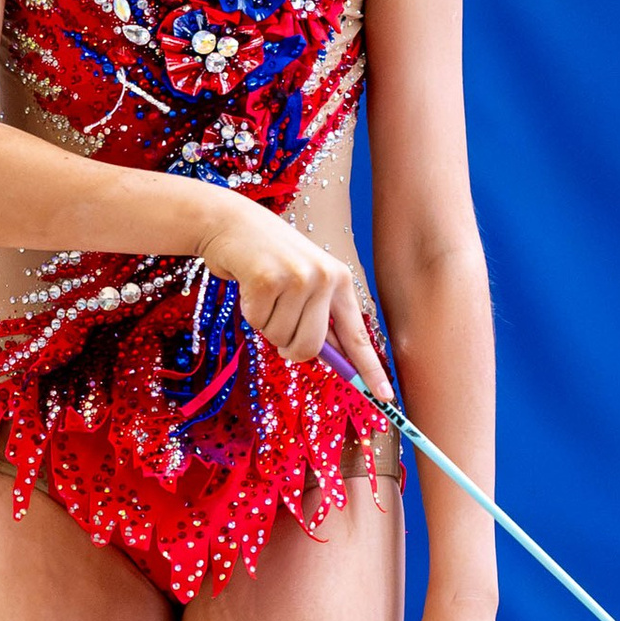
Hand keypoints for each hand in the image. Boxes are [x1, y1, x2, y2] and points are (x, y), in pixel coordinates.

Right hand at [197, 197, 388, 393]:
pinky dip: (249, 311)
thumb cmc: (270, 259)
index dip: (370, 369)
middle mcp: (325, 278)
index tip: (386, 397)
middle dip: (289, 347)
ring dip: (266, 324)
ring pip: (280, 338)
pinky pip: (257, 322)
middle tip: (278, 322)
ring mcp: (298, 277)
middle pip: (310, 348)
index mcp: (340, 281)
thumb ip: (318, 318)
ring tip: (265, 292)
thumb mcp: (304, 283)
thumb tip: (326, 357)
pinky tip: (250, 285)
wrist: (233, 223)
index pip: (359, 335)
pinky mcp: (268, 278)